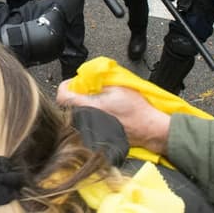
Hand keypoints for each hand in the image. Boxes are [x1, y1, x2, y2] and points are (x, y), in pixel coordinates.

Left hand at [56, 80, 170, 154]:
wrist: (149, 129)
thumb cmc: (137, 110)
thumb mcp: (118, 87)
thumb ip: (98, 81)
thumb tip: (87, 78)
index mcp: (91, 107)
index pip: (63, 97)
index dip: (64, 87)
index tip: (71, 83)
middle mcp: (88, 120)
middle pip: (68, 106)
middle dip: (73, 95)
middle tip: (83, 88)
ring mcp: (92, 129)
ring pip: (76, 115)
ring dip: (80, 105)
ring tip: (92, 98)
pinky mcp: (98, 135)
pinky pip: (86, 122)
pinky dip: (88, 114)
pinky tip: (99, 110)